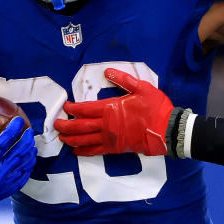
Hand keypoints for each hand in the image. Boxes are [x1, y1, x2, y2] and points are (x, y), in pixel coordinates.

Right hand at [0, 109, 36, 218]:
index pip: (4, 143)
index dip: (14, 130)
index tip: (20, 120)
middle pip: (19, 154)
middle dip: (26, 141)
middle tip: (30, 130)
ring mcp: (1, 186)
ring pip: (22, 168)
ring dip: (30, 155)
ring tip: (32, 145)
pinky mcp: (3, 194)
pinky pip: (20, 181)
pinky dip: (27, 171)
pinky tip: (29, 164)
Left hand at [55, 68, 173, 156]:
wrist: (168, 130)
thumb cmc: (156, 108)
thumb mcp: (142, 88)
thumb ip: (123, 80)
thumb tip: (107, 71)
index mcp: (111, 109)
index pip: (85, 109)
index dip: (73, 108)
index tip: (65, 106)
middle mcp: (107, 125)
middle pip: (80, 126)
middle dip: (66, 125)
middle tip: (56, 124)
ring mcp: (110, 138)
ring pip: (85, 140)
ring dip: (71, 139)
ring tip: (62, 138)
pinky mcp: (116, 148)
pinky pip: (96, 151)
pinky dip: (84, 151)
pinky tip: (76, 151)